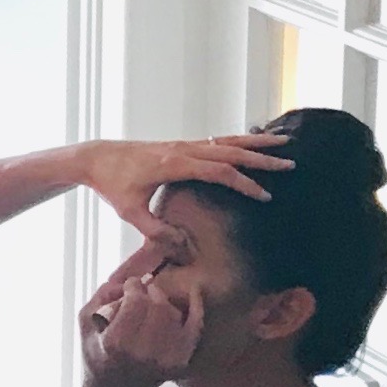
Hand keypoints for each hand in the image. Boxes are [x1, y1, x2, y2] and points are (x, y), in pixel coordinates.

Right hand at [79, 260, 203, 386]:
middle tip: (143, 291)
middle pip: (158, 305)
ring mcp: (166, 360)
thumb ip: (101, 297)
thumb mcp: (86, 325)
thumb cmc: (97, 354)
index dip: (133, 286)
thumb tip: (125, 280)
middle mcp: (144, 353)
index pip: (135, 301)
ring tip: (153, 303)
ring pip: (175, 313)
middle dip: (151, 292)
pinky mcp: (181, 362)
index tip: (130, 284)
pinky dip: (196, 308)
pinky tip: (193, 293)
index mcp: (116, 343)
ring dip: (165, 302)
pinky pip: (194, 327)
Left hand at [83, 134, 289, 249]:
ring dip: (255, 142)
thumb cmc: (111, 185)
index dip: (244, 183)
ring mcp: (182, 144)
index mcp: (173, 164)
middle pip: (230, 151)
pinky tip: (253, 143)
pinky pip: (215, 141)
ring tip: (284, 142)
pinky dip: (237, 140)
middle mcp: (182, 149)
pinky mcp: (180, 145)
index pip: (218, 171)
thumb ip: (154, 230)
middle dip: (262, 158)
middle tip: (290, 164)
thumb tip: (181, 246)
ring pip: (226, 141)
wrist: (96, 158)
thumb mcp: (129, 212)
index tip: (265, 195)